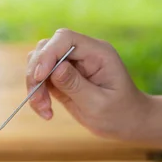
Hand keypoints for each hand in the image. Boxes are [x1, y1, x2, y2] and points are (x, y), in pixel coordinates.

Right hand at [25, 28, 151, 140]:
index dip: (48, 54)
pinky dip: (37, 94)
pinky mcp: (61, 77)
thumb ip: (76, 85)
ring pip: (38, 63)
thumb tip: (56, 68)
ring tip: (43, 109)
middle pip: (46, 48)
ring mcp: (70, 64)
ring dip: (34, 86)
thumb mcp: (98, 103)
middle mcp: (82, 53)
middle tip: (38, 101)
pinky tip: (46, 112)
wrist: (127, 123)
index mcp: (97, 52)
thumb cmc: (120, 114)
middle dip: (37, 73)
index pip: (65, 39)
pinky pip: (40, 79)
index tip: (40, 77)